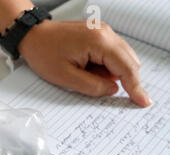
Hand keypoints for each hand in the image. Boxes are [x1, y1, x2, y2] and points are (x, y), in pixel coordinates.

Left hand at [18, 20, 151, 106]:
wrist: (32, 36)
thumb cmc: (43, 53)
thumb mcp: (65, 77)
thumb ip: (92, 86)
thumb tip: (112, 90)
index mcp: (99, 41)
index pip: (126, 67)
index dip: (135, 87)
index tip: (143, 101)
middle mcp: (105, 32)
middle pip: (128, 61)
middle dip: (120, 79)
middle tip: (98, 88)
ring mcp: (102, 31)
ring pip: (120, 58)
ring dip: (108, 72)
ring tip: (82, 74)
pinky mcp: (98, 34)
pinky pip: (110, 53)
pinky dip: (103, 65)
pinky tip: (84, 68)